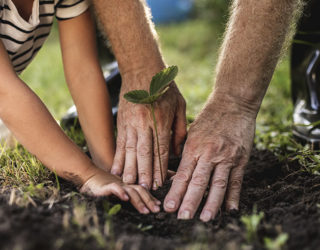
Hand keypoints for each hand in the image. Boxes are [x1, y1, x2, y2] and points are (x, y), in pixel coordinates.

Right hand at [80, 171, 160, 213]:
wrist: (87, 175)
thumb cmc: (102, 185)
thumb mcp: (117, 190)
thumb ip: (126, 194)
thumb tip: (133, 203)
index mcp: (128, 185)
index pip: (142, 189)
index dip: (151, 197)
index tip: (159, 206)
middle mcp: (124, 183)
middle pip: (140, 190)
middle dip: (149, 200)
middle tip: (157, 210)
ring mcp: (116, 184)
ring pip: (131, 191)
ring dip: (139, 201)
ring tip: (145, 211)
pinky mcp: (106, 186)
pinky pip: (115, 188)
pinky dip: (121, 192)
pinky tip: (125, 199)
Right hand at [111, 81, 186, 189]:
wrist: (142, 69)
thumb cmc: (165, 88)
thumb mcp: (179, 104)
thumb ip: (179, 129)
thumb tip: (177, 151)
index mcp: (161, 120)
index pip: (161, 149)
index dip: (159, 167)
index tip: (159, 183)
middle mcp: (145, 123)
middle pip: (145, 152)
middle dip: (144, 173)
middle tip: (144, 189)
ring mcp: (131, 123)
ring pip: (130, 150)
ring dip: (129, 168)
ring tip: (128, 184)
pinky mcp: (121, 121)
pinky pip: (120, 143)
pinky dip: (118, 157)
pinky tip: (116, 169)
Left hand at [164, 96, 255, 220]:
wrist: (233, 104)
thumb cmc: (208, 119)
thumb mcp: (191, 134)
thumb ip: (185, 155)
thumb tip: (176, 178)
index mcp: (194, 147)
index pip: (183, 174)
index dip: (175, 192)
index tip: (168, 207)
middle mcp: (209, 153)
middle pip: (199, 182)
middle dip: (189, 202)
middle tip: (182, 217)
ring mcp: (227, 157)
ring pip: (218, 184)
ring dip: (211, 204)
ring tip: (204, 218)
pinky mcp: (241, 159)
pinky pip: (237, 181)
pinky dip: (233, 196)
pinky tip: (229, 210)